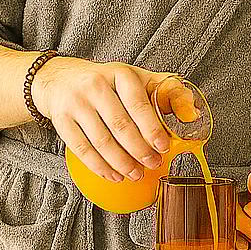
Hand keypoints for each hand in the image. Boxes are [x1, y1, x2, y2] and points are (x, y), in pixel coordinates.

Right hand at [31, 57, 193, 182]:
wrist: (59, 78)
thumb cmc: (105, 81)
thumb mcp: (134, 76)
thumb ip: (165, 89)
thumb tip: (192, 111)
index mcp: (120, 74)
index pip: (138, 104)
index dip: (152, 128)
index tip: (163, 146)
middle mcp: (96, 86)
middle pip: (120, 125)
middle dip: (139, 150)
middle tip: (153, 164)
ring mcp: (76, 103)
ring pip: (101, 140)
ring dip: (120, 162)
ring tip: (135, 174)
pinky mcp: (61, 120)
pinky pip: (81, 148)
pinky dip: (99, 166)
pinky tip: (113, 174)